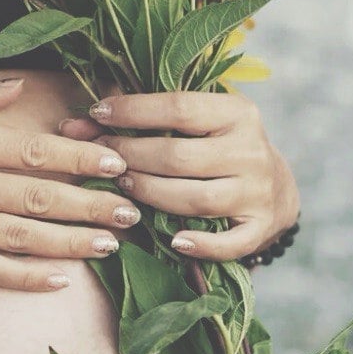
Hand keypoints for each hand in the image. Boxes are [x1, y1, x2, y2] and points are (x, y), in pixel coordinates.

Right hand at [0, 75, 140, 290]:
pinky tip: (59, 280)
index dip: (79, 159)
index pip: (30, 150)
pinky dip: (25, 276)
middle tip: (132, 210)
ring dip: (72, 241)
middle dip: (91, 203)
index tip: (116, 163)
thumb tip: (14, 87)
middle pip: (38, 196)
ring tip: (110, 244)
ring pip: (21, 236)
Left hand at [60, 91, 299, 261]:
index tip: (97, 113)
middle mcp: (252, 151)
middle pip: (179, 158)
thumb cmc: (220, 147)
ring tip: (123, 188)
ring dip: (151, 195)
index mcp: (238, 113)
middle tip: (102, 160)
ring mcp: (258, 192)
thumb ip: (142, 120)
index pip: (179, 108)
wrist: (278, 186)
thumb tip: (74, 124)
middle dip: (131, 157)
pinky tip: (173, 240)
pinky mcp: (261, 228)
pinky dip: (199, 245)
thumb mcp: (196, 124)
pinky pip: (227, 244)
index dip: (133, 112)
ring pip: (194, 200)